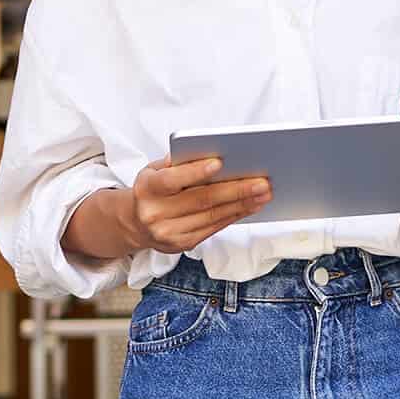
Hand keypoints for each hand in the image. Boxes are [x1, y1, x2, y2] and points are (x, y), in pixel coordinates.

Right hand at [120, 157, 272, 253]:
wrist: (135, 222)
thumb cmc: (152, 189)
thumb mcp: (155, 170)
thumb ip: (179, 163)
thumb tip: (215, 154)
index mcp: (147, 188)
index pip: (172, 180)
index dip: (196, 172)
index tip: (219, 162)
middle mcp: (155, 213)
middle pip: (201, 200)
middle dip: (235, 190)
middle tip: (261, 181)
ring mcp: (169, 233)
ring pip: (212, 216)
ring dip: (242, 204)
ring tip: (264, 193)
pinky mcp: (182, 244)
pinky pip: (214, 228)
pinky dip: (235, 215)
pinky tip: (251, 206)